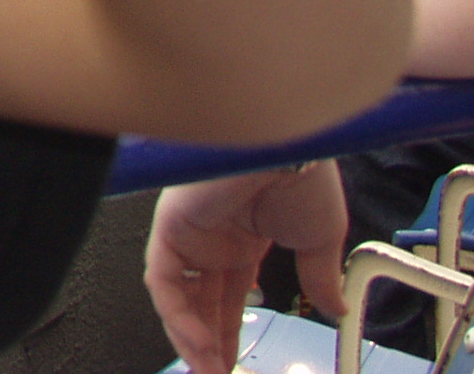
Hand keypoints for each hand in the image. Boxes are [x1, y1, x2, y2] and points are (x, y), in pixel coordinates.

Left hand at [146, 164, 348, 373]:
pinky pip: (163, 280)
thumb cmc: (302, 175)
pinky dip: (176, 315)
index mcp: (244, 237)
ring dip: (189, 336)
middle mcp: (211, 236)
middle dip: (206, 343)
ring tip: (209, 370)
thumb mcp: (320, 239)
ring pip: (175, 295)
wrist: (284, 148)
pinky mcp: (170, 227)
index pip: (230, 294)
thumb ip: (320, 277)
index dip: (231, 330)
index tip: (235, 363)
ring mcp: (188, 232)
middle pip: (200, 301)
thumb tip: (335, 308)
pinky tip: (198, 342)